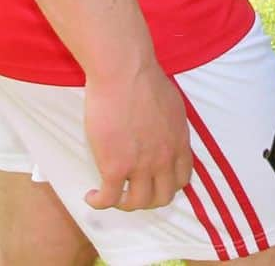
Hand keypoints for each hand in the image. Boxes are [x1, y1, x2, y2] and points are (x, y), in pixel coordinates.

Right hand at [84, 59, 192, 211]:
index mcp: (179, 141)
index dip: (169, 184)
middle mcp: (164, 158)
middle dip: (148, 199)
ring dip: (124, 203)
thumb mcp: (172, 104)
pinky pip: (109, 198)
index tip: (155, 181)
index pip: (182, 178)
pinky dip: (99, 202)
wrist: (125, 71)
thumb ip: (171, 126)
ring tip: (112, 194)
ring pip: (137, 202)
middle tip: (133, 191)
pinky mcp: (115, 167)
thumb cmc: (144, 78)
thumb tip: (164, 134)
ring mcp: (140, 165)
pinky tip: (92, 196)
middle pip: (162, 196)